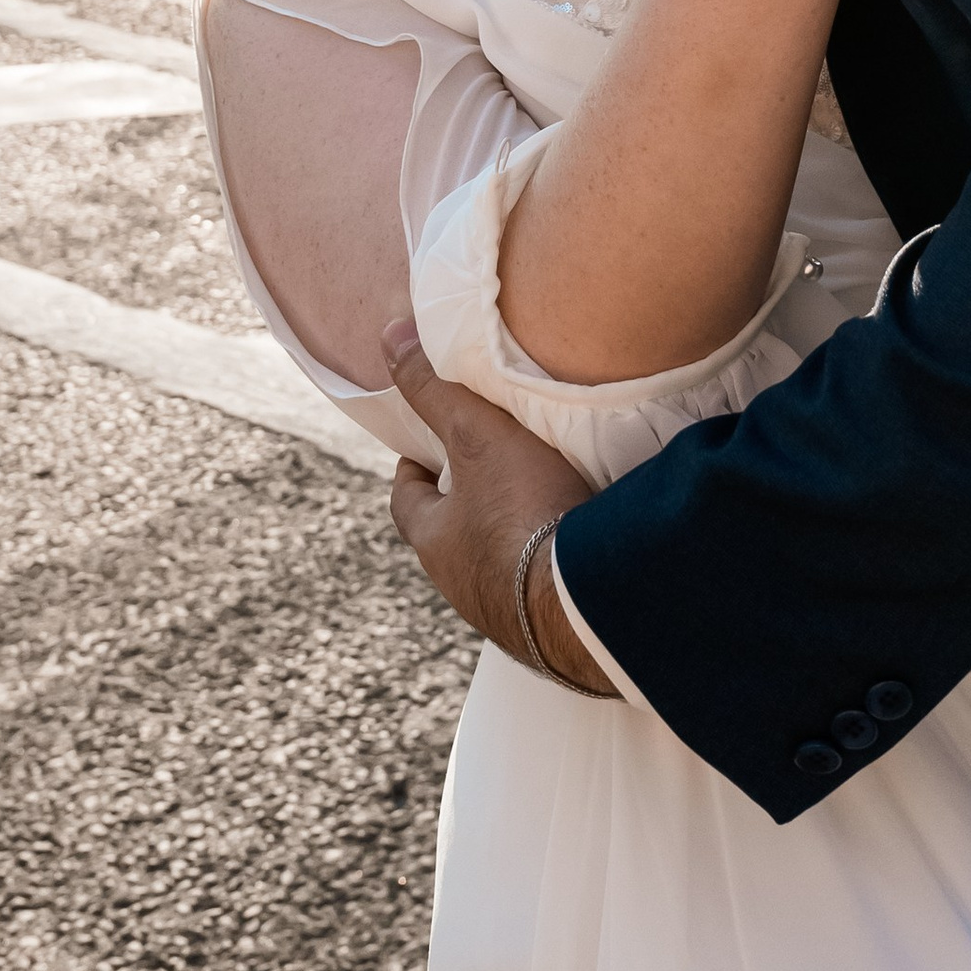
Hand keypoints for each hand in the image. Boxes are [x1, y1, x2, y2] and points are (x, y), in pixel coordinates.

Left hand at [384, 322, 614, 693]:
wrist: (583, 602)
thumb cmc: (522, 512)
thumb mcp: (477, 435)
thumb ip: (434, 388)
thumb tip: (388, 336)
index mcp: (435, 541)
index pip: (407, 503)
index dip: (412, 474)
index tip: (420, 454)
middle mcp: (460, 585)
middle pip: (449, 539)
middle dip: (462, 509)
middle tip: (485, 475)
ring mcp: (504, 616)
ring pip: (493, 569)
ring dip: (505, 542)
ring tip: (536, 508)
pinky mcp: (549, 633)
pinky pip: (538, 594)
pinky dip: (546, 569)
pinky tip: (572, 551)